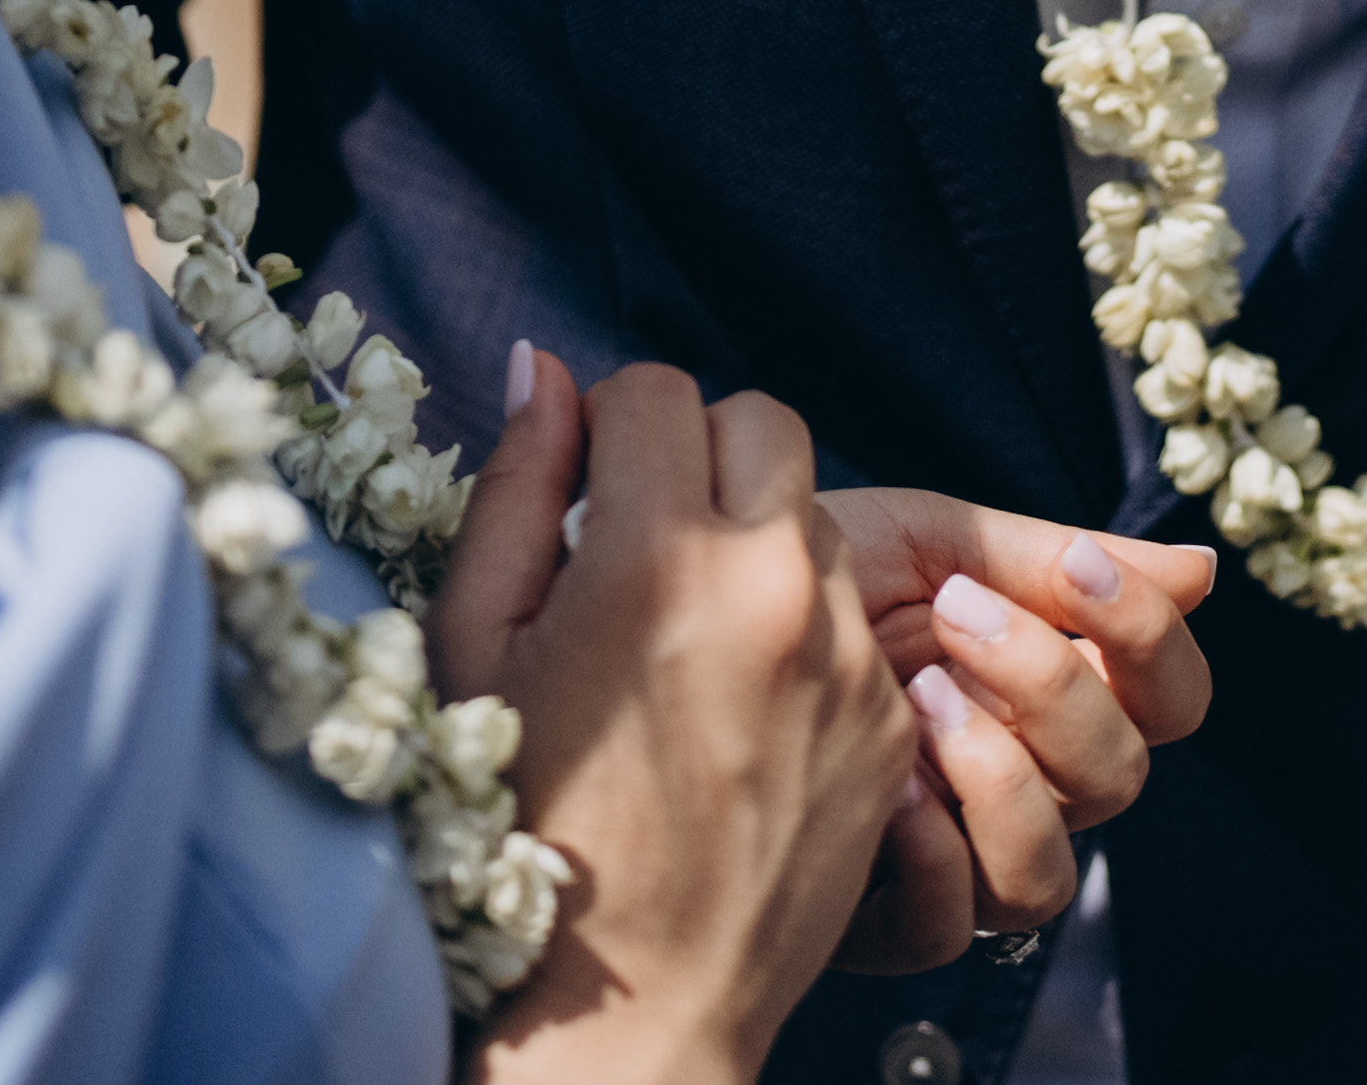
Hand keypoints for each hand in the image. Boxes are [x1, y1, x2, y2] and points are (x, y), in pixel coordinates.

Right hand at [438, 356, 915, 1078]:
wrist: (634, 998)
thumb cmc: (524, 824)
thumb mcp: (476, 647)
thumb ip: (517, 490)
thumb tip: (540, 367)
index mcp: (656, 559)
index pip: (657, 388)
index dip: (611, 423)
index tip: (591, 482)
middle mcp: (772, 586)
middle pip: (762, 421)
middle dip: (701, 455)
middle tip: (649, 538)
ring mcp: (845, 654)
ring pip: (816, 516)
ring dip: (758, 540)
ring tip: (693, 636)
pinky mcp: (890, 718)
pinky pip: (854, 617)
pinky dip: (805, 630)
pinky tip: (742, 705)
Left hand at [820, 493, 1219, 965]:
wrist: (691, 632)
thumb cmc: (816, 585)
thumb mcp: (929, 545)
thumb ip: (1053, 560)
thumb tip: (1205, 571)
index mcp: (1053, 695)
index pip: (1170, 698)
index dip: (1148, 634)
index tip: (1080, 564)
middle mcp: (1028, 788)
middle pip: (1121, 776)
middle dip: (1049, 684)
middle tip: (956, 614)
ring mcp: (964, 861)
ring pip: (1049, 874)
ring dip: (995, 775)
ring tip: (915, 698)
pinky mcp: (890, 920)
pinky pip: (948, 924)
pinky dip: (926, 853)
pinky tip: (882, 786)